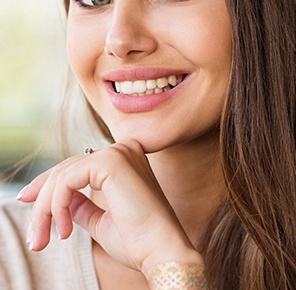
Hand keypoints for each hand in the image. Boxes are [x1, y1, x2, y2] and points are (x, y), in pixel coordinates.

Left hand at [17, 141, 202, 277]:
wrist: (162, 251)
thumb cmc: (138, 240)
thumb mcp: (102, 221)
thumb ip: (82, 206)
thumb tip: (62, 201)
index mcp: (125, 160)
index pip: (78, 166)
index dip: (49, 184)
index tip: (29, 202)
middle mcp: (123, 149)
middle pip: (67, 168)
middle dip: (43, 200)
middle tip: (35, 235)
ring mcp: (118, 152)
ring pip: (64, 174)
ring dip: (46, 208)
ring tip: (44, 238)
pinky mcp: (111, 162)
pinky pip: (68, 180)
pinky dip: (56, 205)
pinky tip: (64, 230)